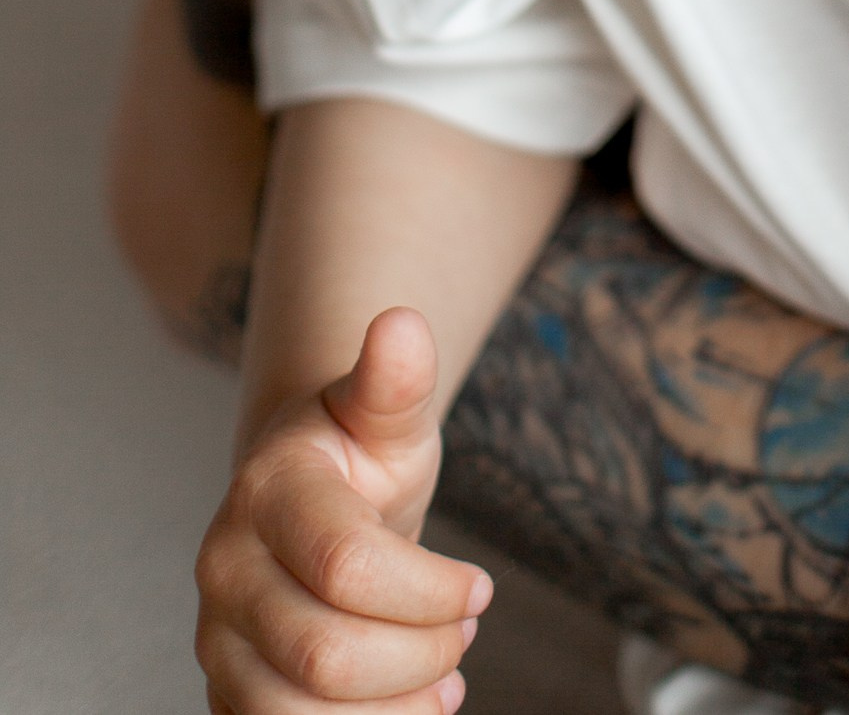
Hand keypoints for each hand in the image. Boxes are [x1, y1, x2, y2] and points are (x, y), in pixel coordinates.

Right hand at [196, 308, 490, 711]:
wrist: (309, 503)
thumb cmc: (358, 457)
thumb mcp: (387, 414)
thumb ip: (397, 379)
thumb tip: (402, 322)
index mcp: (267, 492)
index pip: (348, 567)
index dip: (430, 590)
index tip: (482, 587)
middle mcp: (225, 571)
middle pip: (326, 655)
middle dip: (419, 654)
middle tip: (465, 634)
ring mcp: (218, 640)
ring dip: (393, 711)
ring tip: (443, 678)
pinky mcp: (227, 694)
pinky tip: (408, 710)